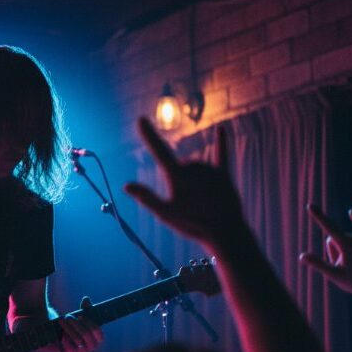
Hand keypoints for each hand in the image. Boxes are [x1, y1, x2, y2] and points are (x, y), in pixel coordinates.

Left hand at [58, 297, 103, 351]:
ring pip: (77, 339)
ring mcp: (82, 351)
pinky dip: (64, 338)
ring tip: (62, 320)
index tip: (80, 316)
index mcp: (97, 338)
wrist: (62, 335)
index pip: (98, 332)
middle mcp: (92, 346)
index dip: (89, 323)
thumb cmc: (75, 325)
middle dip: (76, 324)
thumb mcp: (81, 316)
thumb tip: (86, 299)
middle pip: (86, 334)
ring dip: (68, 328)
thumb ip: (85, 308)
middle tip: (68, 316)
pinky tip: (61, 333)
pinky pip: (69, 346)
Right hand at [124, 117, 244, 246]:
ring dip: (194, 179)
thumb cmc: (192, 224)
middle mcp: (193, 166)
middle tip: (188, 204)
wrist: (225, 232)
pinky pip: (221, 154)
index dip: (148, 135)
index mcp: (177, 175)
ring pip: (195, 166)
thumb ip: (146, 197)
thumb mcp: (165, 214)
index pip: (158, 150)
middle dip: (180, 180)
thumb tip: (125, 186)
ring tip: (201, 202)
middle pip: (180, 165)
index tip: (141, 119)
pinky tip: (221, 129)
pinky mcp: (224, 174)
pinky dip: (221, 142)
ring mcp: (209, 169)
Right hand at [299, 205, 351, 300]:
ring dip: (344, 250)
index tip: (310, 205)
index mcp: (347, 245)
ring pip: (344, 239)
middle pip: (333, 239)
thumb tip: (302, 256)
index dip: (319, 216)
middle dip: (334, 251)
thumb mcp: (335, 275)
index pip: (329, 227)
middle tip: (345, 267)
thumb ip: (318, 264)